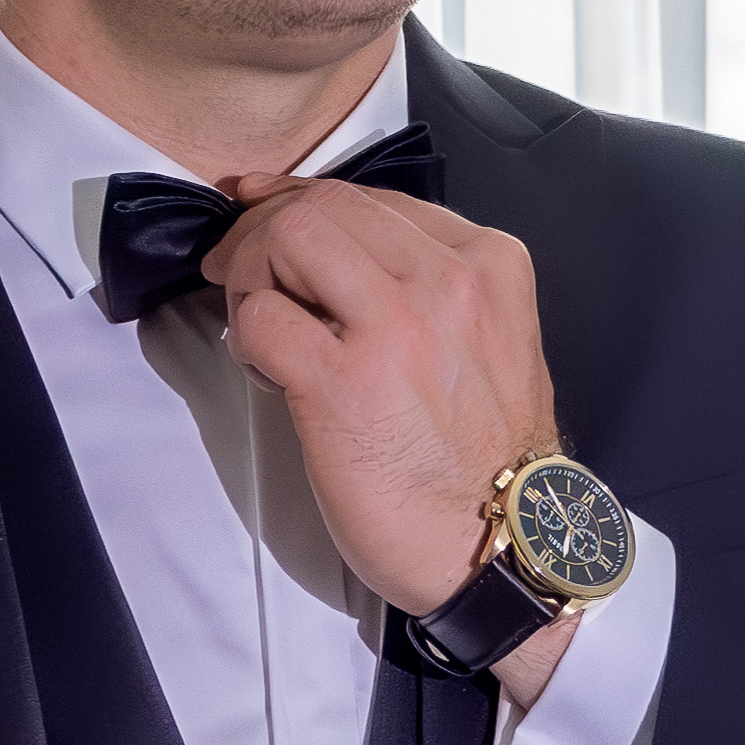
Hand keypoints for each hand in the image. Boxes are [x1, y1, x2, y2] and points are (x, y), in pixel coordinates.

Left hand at [200, 178, 571, 702]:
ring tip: (265, 329)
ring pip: (290, 237)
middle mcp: (447, 281)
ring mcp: (397, 327)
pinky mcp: (343, 382)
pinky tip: (272, 374)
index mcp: (487, 263)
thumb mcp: (488, 340)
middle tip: (241, 278)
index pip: (370, 195)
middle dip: (263, 234)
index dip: (300, 200)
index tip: (262, 211)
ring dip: (252, 275)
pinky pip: (261, 317)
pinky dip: (248, 338)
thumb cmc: (486, 462)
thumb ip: (430, 287)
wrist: (504, 549)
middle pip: (323, 205)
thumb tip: (334, 252)